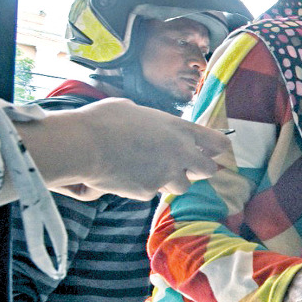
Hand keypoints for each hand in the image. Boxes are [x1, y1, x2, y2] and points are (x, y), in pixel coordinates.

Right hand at [31, 98, 229, 199]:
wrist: (83, 145)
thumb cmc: (103, 120)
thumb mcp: (133, 109)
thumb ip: (150, 120)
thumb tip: (144, 121)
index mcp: (180, 129)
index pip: (218, 143)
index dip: (217, 149)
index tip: (213, 151)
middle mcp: (180, 153)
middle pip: (208, 170)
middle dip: (199, 170)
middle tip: (185, 167)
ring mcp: (166, 174)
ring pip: (182, 186)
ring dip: (170, 180)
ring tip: (149, 169)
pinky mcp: (149, 191)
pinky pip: (152, 191)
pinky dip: (143, 186)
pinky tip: (126, 176)